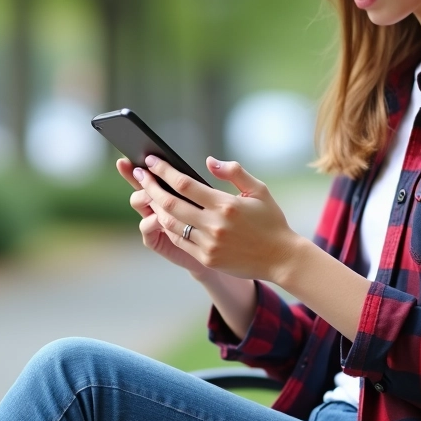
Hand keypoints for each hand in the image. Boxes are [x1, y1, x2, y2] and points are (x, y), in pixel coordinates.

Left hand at [132, 154, 300, 282]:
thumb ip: (233, 172)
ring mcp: (208, 244)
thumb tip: (208, 162)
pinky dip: (168, 226)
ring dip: (155, 207)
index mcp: (225, 204)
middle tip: (139, 175)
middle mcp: (214, 225)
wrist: (280, 258)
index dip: (164, 171)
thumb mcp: (258, 190)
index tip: (151, 162)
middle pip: (170, 203)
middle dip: (150, 187)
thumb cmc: (271, 221)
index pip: (185, 184)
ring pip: (170, 223)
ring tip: (149, 194)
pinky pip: (179, 240)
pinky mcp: (207, 258)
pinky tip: (163, 215)